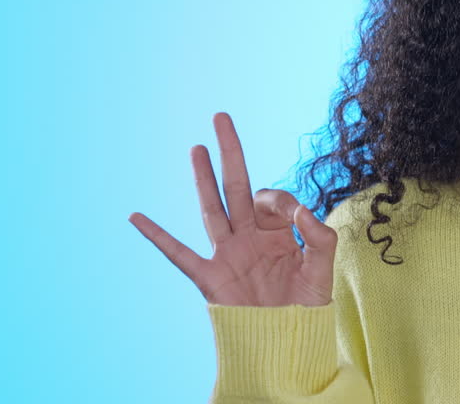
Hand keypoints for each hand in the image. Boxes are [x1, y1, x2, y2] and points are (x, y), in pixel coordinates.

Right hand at [128, 112, 338, 305]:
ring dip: (203, 178)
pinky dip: (157, 236)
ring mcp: (227, 254)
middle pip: (236, 186)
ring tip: (197, 147)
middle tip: (221, 117)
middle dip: (230, 152)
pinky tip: (136, 216)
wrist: (288, 342)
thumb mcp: (323, 268)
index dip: (283, 201)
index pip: (272, 198)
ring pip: (212, 208)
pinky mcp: (211, 278)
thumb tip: (300, 210)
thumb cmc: (306, 308)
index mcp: (277, 232)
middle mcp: (249, 237)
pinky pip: (180, 254)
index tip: (296, 217)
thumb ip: (320, 235)